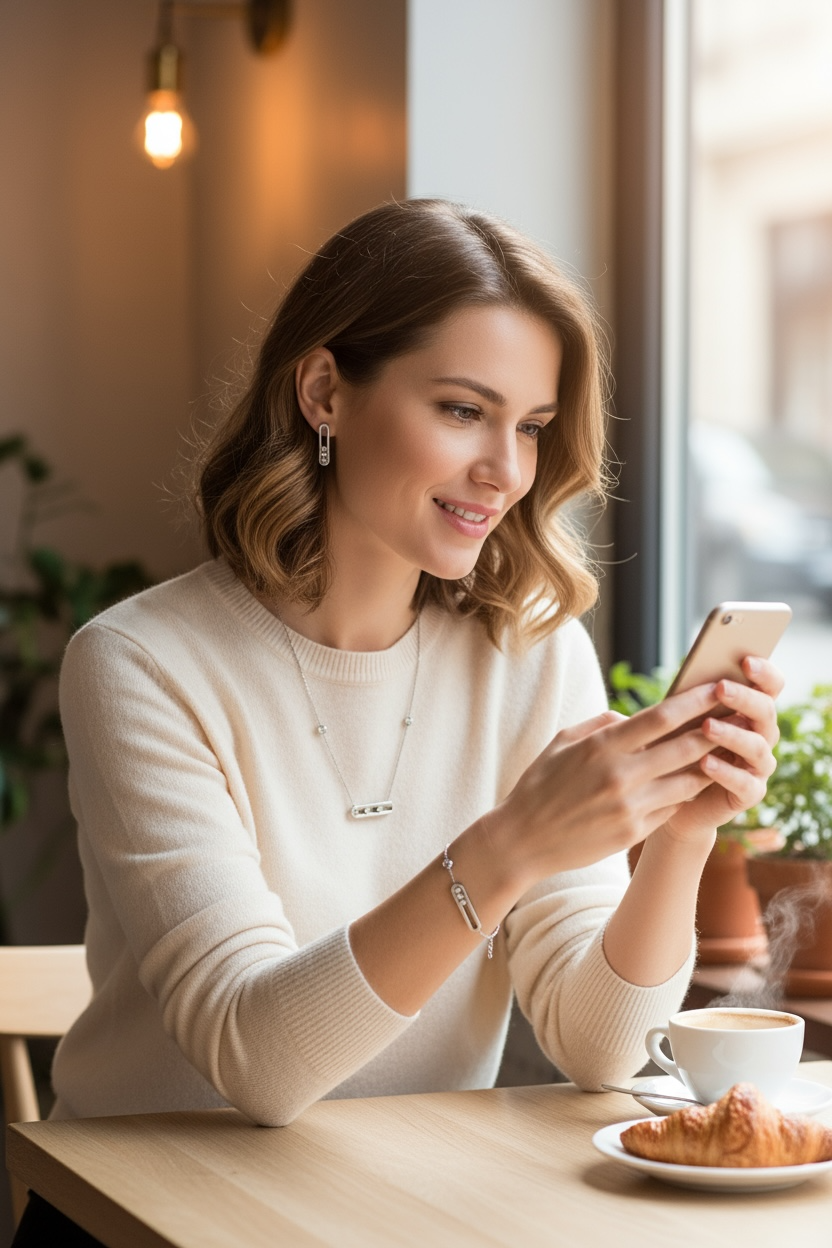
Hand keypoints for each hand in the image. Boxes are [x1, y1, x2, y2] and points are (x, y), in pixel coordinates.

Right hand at [490, 682, 728, 882]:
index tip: (715, 688)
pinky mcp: (633, 833)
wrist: (522, 840)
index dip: (693, 701)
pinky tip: (694, 784)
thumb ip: (601, 724)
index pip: (660, 718)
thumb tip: (633, 717)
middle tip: (736, 716)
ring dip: (708, 765)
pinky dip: (683, 795)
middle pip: (684, 748)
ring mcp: (629, 807)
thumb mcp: (562, 742)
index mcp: (601, 746)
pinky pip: (671, 809)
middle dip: (715, 730)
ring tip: (726, 750)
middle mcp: (619, 776)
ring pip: (686, 782)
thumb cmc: (539, 785)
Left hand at [659, 656, 782, 844]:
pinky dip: (725, 772)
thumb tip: (692, 672)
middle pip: (766, 712)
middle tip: (720, 688)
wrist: (666, 794)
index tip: (745, 660)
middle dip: (744, 698)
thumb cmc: (674, 745)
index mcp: (751, 710)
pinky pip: (745, 783)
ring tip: (706, 726)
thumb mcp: (680, 717)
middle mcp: (761, 735)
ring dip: (732, 733)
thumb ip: (693, 697)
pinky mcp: (749, 794)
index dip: (764, 673)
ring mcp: (758, 766)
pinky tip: (704, 762)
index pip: (771, 686)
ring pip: (757, 746)